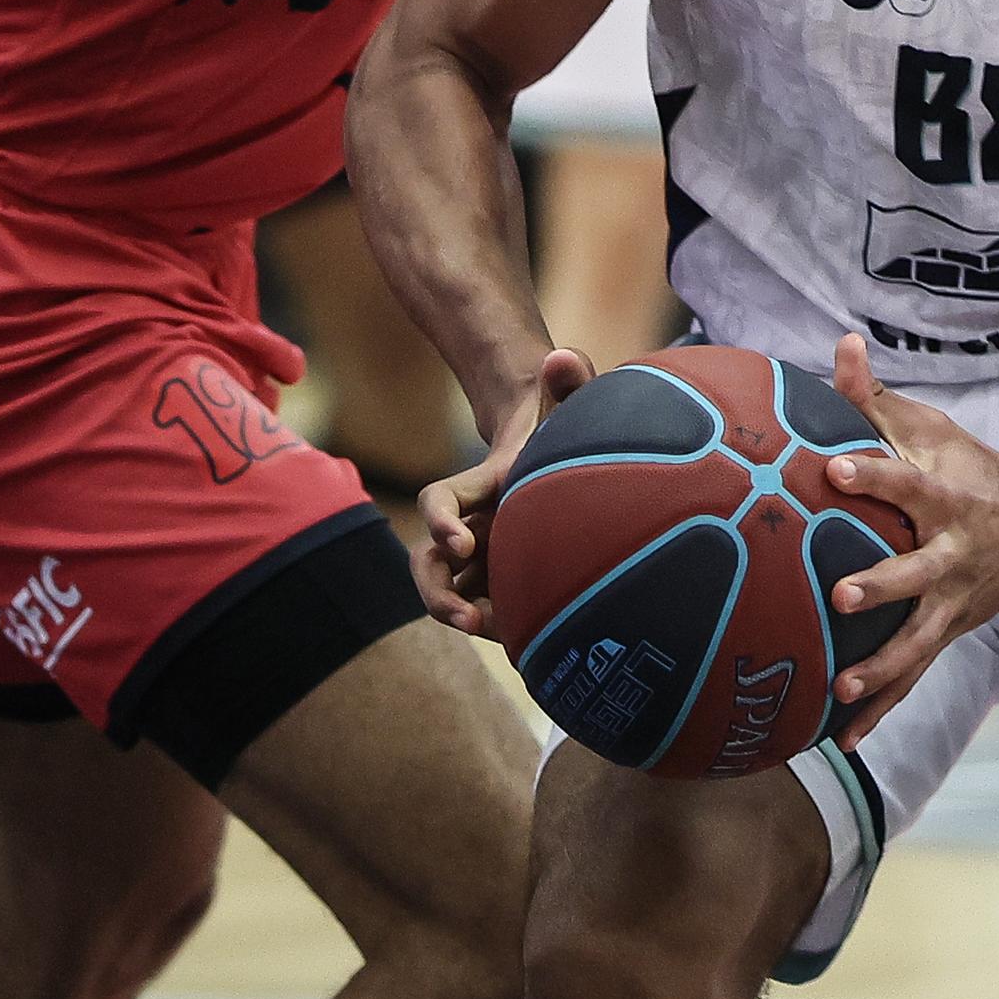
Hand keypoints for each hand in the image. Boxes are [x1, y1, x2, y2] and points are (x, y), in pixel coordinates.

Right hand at [415, 346, 593, 636]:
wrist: (562, 451)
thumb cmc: (566, 423)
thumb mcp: (569, 398)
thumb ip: (570, 377)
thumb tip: (563, 358)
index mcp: (482, 485)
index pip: (440, 500)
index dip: (439, 520)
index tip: (460, 542)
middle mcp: (472, 522)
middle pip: (428, 562)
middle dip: (436, 593)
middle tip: (468, 619)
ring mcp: (484, 554)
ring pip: (449, 593)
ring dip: (459, 616)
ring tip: (498, 637)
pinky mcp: (504, 577)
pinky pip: (487, 608)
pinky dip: (498, 625)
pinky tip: (530, 640)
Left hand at [820, 333, 998, 746]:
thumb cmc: (970, 466)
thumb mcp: (931, 425)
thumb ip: (874, 394)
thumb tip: (840, 341)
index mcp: (944, 497)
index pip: (905, 482)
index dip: (873, 477)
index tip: (834, 469)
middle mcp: (952, 554)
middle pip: (915, 574)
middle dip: (881, 586)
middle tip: (838, 597)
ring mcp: (953, 602)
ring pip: (917, 641)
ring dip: (883, 669)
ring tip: (842, 688)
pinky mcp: (948, 634)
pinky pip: (912, 677)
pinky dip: (882, 710)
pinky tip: (841, 739)